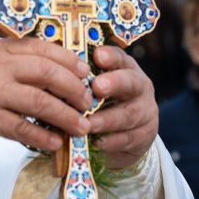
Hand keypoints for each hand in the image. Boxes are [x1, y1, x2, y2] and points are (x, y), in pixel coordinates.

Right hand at [0, 38, 93, 151]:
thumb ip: (16, 62)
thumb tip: (56, 73)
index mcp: (1, 50)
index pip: (42, 48)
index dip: (68, 60)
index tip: (84, 72)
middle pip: (47, 73)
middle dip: (73, 88)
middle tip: (87, 102)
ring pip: (40, 102)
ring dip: (65, 116)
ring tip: (81, 127)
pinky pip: (22, 128)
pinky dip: (42, 136)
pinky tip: (55, 143)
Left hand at [86, 46, 157, 169]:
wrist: (125, 134)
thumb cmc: (102, 104)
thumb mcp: (94, 88)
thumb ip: (80, 81)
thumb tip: (53, 75)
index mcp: (125, 69)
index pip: (119, 58)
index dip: (110, 56)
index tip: (98, 56)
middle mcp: (139, 86)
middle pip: (131, 82)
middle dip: (114, 83)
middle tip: (97, 87)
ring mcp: (145, 111)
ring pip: (129, 114)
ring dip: (107, 119)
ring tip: (88, 123)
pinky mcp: (145, 135)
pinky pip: (129, 138)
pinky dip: (111, 141)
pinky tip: (97, 142)